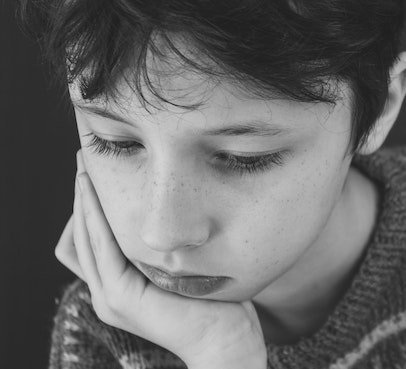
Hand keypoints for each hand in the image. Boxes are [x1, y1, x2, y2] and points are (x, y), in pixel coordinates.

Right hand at [55, 150, 266, 368]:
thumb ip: (165, 249)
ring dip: (83, 204)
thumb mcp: (182, 267)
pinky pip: (103, 250)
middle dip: (81, 199)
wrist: (227, 340)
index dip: (88, 208)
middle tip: (83, 162)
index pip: (92, 241)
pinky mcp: (124, 298)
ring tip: (85, 171)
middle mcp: (108, 293)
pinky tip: (96, 195)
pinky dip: (96, 221)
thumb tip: (171, 215)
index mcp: (120, 287)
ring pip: (86, 241)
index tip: (95, 174)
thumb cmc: (214, 303)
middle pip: (81, 238)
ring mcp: (112, 299)